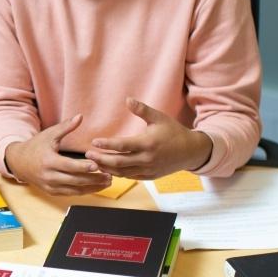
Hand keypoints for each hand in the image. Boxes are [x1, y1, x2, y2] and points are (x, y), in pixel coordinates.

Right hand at [4, 114, 112, 195]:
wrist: (19, 162)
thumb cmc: (36, 146)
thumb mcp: (49, 134)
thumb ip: (66, 127)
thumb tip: (80, 116)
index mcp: (49, 161)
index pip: (69, 166)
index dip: (84, 167)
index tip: (97, 166)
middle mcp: (49, 176)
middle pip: (75, 180)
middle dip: (93, 179)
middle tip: (109, 176)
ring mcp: (50, 186)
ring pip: (75, 190)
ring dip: (92, 188)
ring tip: (107, 182)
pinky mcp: (52, 192)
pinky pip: (71, 194)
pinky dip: (84, 191)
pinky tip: (95, 187)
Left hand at [85, 97, 212, 180]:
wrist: (190, 151)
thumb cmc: (173, 131)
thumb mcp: (159, 117)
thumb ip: (142, 110)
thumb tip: (127, 99)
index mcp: (147, 143)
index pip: (122, 145)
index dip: (107, 144)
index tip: (94, 141)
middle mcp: (147, 159)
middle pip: (118, 162)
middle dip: (101, 159)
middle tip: (87, 154)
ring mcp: (148, 169)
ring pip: (123, 172)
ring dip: (107, 168)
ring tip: (94, 163)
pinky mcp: (149, 176)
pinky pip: (130, 177)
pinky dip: (118, 174)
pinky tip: (108, 169)